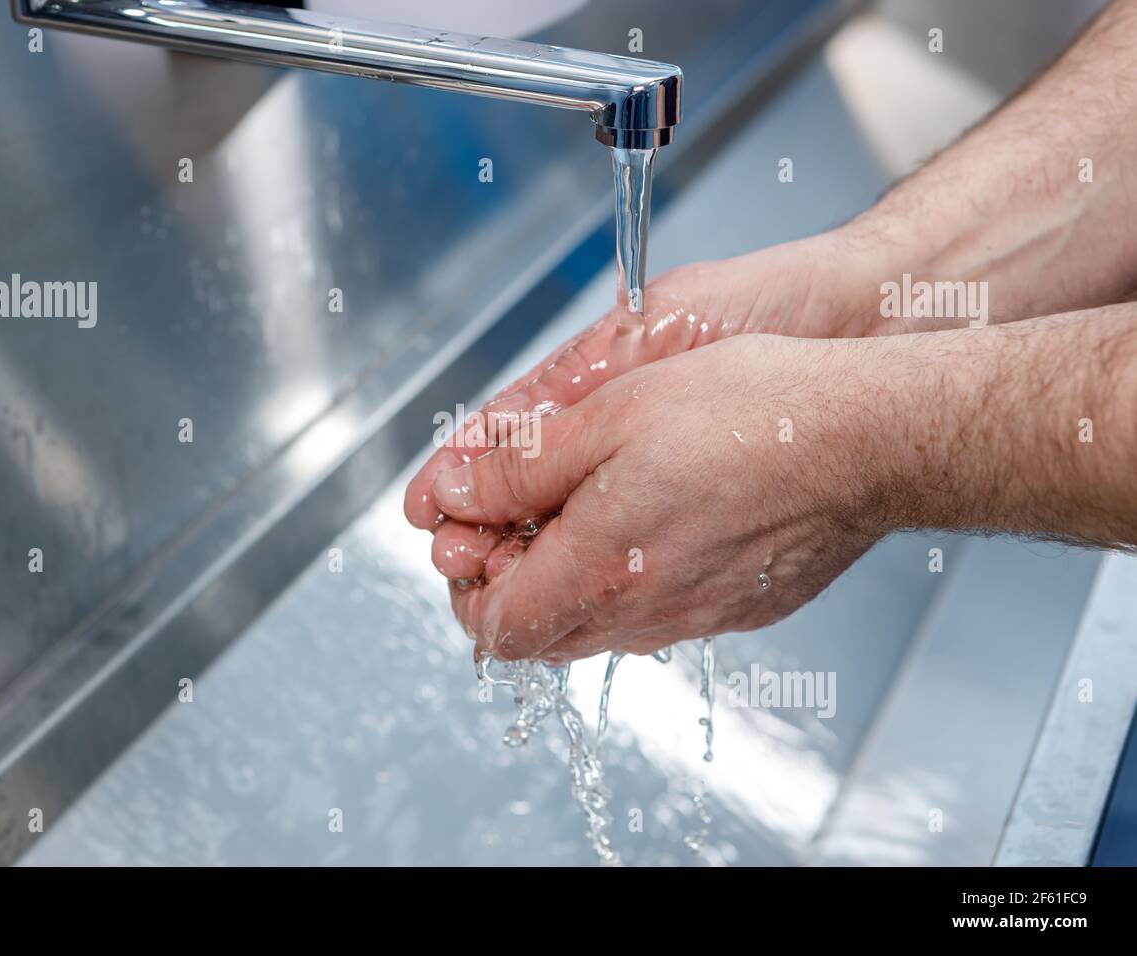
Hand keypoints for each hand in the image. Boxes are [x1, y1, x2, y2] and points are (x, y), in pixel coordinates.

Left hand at [430, 333, 886, 662]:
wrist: (869, 438)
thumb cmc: (749, 413)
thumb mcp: (606, 417)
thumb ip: (518, 468)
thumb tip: (450, 497)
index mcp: (599, 571)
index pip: (497, 630)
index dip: (465, 591)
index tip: (468, 540)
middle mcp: (644, 614)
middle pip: (543, 636)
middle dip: (511, 584)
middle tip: (514, 519)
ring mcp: (695, 618)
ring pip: (600, 625)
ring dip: (569, 581)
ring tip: (582, 507)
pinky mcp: (738, 609)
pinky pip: (658, 613)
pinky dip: (629, 580)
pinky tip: (650, 516)